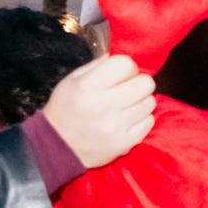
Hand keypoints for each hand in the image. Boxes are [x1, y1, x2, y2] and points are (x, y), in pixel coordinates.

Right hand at [42, 53, 157, 168]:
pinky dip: (141, 119)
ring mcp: (116, 126)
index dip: (128, 67)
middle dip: (139, 82)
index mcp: (89, 86)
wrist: (57, 147)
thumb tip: (124, 60)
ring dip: (141, 101)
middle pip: (145, 83)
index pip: (126, 64)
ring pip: (150, 102)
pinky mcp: (124, 143)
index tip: (122, 74)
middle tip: (128, 89)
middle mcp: (104, 105)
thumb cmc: (65, 109)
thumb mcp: (72, 80)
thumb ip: (98, 66)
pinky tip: (128, 119)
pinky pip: (149, 122)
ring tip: (126, 105)